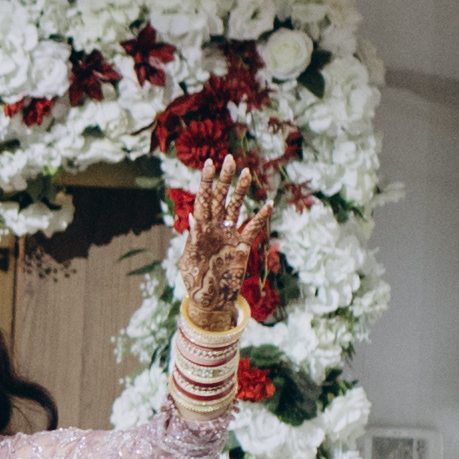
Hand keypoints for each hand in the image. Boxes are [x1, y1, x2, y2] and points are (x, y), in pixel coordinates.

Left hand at [179, 158, 267, 326]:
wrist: (210, 299)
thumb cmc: (195, 281)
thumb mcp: (191, 260)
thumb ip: (194, 239)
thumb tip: (194, 218)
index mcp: (200, 228)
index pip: (203, 199)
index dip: (206, 181)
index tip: (210, 163)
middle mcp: (215, 227)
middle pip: (221, 197)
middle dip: (225, 179)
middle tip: (230, 159)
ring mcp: (229, 234)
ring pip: (236, 207)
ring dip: (241, 190)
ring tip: (247, 173)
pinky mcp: (242, 246)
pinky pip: (253, 228)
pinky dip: (260, 217)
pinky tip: (268, 204)